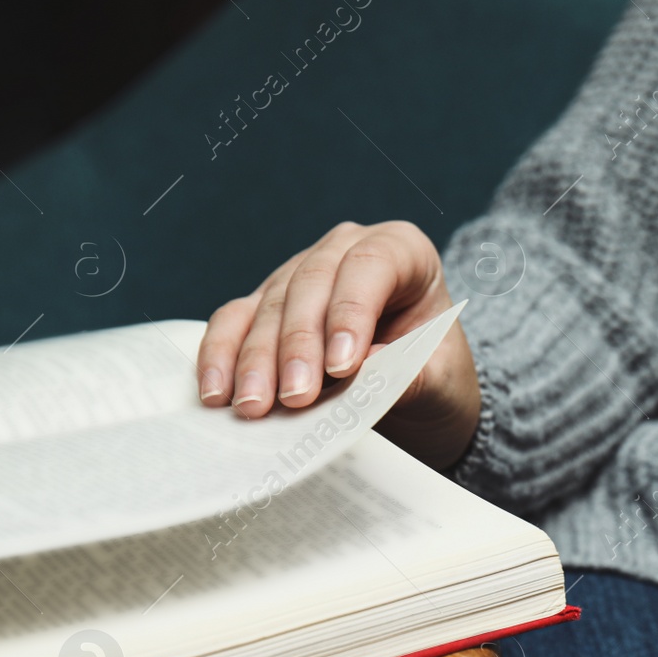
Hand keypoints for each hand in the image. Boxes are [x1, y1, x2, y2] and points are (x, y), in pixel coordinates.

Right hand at [197, 220, 480, 469]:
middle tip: (294, 398)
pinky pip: (234, 323)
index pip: (371, 265)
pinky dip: (222, 357)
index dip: (351, 312)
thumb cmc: (435, 378)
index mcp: (404, 251)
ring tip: (252, 406)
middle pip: (311, 285)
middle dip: (298, 345)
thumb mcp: (441, 381)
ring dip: (255, 359)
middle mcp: (346, 251)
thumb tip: (363, 367)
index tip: (343, 366)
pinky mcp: (265, 306)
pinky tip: (217, 392)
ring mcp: (300, 274)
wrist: (419, 397)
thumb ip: (410, 374)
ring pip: (268, 305)